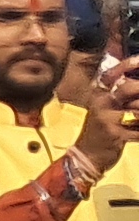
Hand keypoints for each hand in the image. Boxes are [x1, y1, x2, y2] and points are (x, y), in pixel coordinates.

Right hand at [77, 58, 138, 184]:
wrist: (86, 155)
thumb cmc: (99, 132)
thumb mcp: (104, 110)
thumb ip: (120, 98)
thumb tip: (135, 87)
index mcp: (98, 94)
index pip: (112, 74)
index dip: (127, 64)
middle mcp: (100, 102)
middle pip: (128, 88)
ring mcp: (107, 118)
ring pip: (137, 109)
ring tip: (138, 117)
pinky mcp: (114, 134)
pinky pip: (138, 130)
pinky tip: (138, 131)